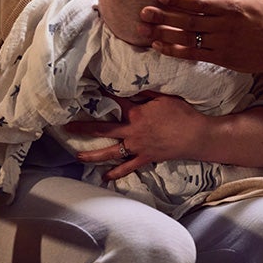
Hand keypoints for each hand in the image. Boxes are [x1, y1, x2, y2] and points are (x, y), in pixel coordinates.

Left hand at [67, 90, 208, 180]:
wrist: (195, 136)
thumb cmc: (182, 114)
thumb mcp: (165, 97)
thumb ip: (148, 92)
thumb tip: (133, 85)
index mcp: (137, 114)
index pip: (116, 102)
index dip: (102, 95)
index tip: (89, 91)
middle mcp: (132, 131)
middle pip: (104, 128)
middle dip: (84, 127)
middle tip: (67, 127)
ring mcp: (137, 147)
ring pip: (110, 151)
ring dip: (93, 154)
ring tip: (78, 155)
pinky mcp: (145, 158)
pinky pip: (127, 167)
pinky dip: (116, 173)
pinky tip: (105, 177)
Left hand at [139, 0, 262, 73]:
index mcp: (231, 6)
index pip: (199, 2)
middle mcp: (224, 25)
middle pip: (188, 20)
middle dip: (163, 16)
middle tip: (142, 12)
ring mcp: (221, 43)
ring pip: (187, 38)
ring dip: (164, 34)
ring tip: (144, 30)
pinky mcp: (221, 58)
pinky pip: (193, 54)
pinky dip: (175, 50)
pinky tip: (160, 46)